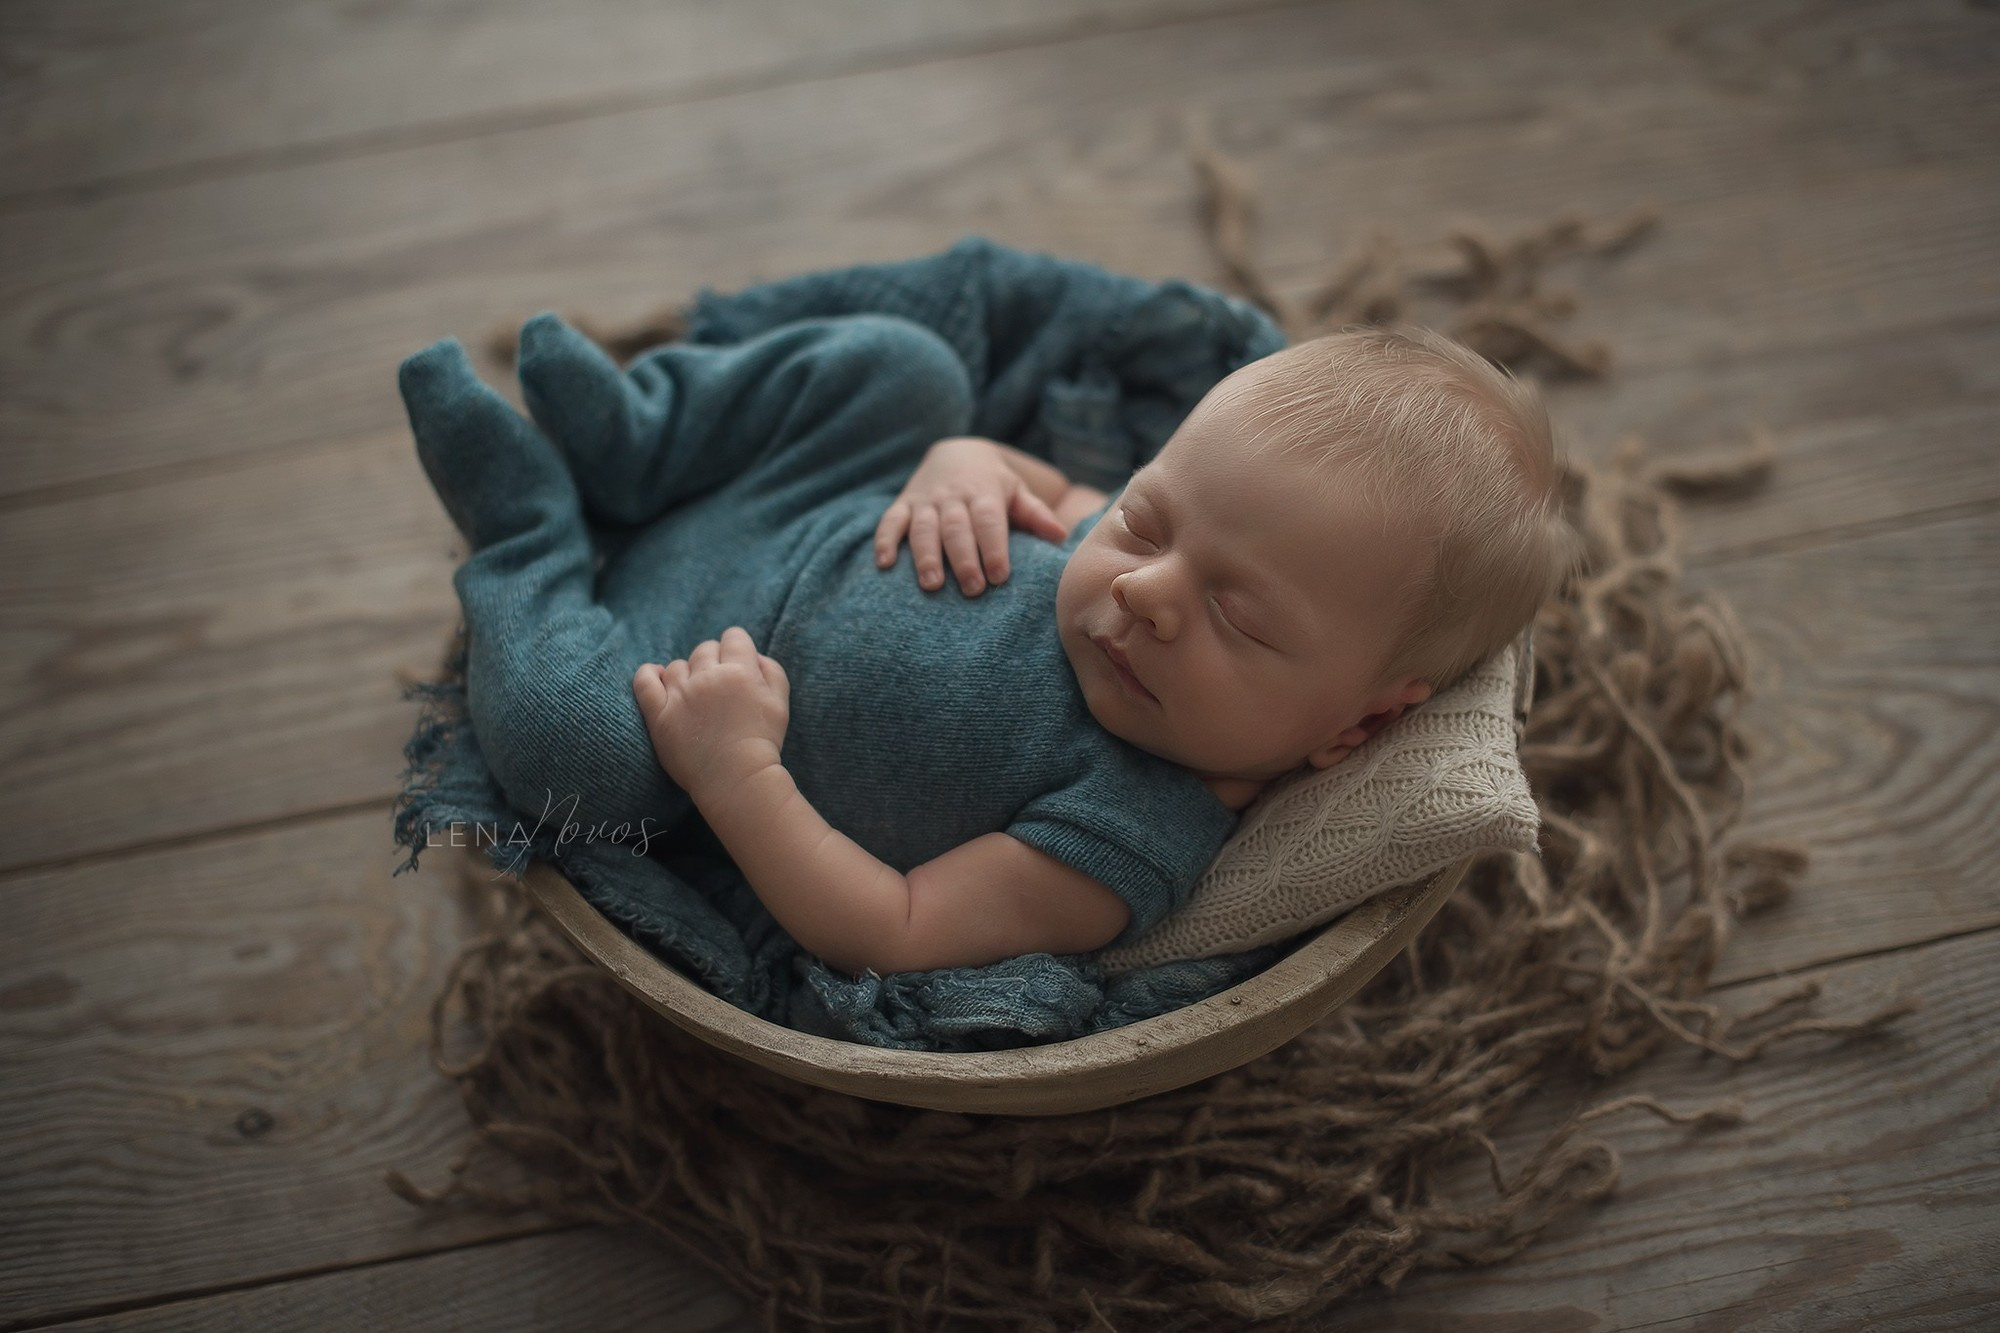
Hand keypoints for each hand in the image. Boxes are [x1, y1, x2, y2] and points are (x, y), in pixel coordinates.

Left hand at [633, 627, 789, 797]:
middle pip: (705, 649)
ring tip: (694, 697)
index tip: (736, 664)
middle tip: (718, 688)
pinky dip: (648, 674)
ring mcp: (680, 695)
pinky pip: (644, 681)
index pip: (734, 637)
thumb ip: (771, 670)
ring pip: (677, 666)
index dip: (736, 648)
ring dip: (687, 675)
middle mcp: (708, 677)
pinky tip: (656, 676)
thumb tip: (754, 655)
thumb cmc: (762, 742)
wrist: (737, 779)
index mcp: (740, 671)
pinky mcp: (658, 714)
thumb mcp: (781, 702)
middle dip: (713, 662)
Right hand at [874, 436, 1068, 595]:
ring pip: (923, 527)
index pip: (989, 520)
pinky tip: (884, 564)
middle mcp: (953, 496)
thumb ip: (1035, 514)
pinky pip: (890, 521)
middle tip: (972, 589)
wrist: (957, 452)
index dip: (994, 547)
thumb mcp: (1017, 492)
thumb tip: (1060, 535)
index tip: (1001, 576)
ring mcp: (925, 500)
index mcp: (984, 493)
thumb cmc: (994, 484)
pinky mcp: (903, 505)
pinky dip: (885, 540)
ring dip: (925, 555)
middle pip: (956, 528)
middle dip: (963, 558)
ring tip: (931, 584)